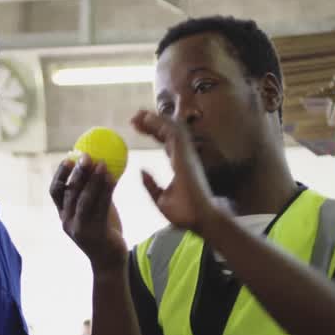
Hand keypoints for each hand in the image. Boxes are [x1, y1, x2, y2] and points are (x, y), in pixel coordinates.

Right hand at [49, 155, 126, 272]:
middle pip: (70, 192)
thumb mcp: (95, 210)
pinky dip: (106, 191)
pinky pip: (101, 208)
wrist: (109, 261)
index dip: (60, 173)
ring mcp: (80, 228)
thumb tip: (102, 165)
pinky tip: (113, 179)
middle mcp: (67, 221)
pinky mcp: (95, 233)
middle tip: (87, 156)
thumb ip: (95, 192)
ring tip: (103, 163)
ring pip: (85, 199)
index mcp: (64, 214)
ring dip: (93, 179)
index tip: (69, 157)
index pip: (55, 191)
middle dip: (78, 172)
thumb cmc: (103, 232)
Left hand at [131, 110, 221, 234]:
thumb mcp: (160, 198)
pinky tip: (146, 119)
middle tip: (134, 116)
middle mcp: (185, 155)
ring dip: (154, 119)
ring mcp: (186, 154)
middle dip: (152, 121)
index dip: (153, 131)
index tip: (136, 126)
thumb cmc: (184, 213)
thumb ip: (151, 185)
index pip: (166, 141)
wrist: (200, 219)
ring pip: (171, 128)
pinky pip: (172, 133)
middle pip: (168, 131)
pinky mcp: (185, 155)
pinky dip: (159, 123)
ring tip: (137, 114)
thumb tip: (142, 171)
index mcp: (180, 164)